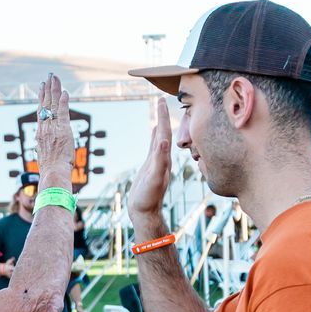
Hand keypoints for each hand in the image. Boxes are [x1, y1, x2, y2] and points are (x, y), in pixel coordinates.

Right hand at [33, 73, 76, 190]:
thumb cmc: (51, 170)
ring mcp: (53, 128)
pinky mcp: (63, 130)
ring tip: (54, 78)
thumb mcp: (45, 156)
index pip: (41, 112)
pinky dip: (63, 101)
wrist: (52, 174)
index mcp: (40, 134)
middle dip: (47, 89)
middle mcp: (44, 129)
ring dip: (54, 90)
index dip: (41, 99)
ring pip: (52, 105)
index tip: (42, 88)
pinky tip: (64, 92)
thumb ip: (46, 147)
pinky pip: (63, 112)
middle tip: (49, 77)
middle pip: (45, 104)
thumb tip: (45, 147)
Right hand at [129, 97, 172, 235]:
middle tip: (161, 98)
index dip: (163, 116)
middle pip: (164, 131)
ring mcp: (158, 161)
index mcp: (164, 159)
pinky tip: (155, 131)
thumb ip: (159, 161)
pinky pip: (154, 146)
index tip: (162, 100)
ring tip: (160, 110)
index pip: (165, 132)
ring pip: (160, 137)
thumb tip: (163, 141)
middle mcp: (163, 158)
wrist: (145, 212)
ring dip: (160, 123)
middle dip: (163, 115)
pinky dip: (155, 136)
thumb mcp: (153, 179)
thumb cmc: (148, 198)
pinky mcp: (151, 166)